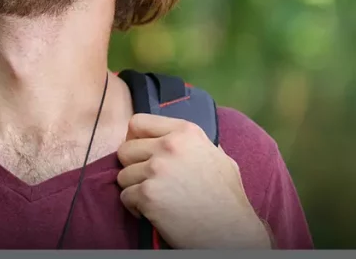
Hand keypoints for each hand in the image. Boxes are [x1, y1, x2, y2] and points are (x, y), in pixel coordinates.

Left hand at [116, 113, 272, 248]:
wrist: (231, 232)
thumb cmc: (227, 198)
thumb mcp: (219, 157)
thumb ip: (194, 144)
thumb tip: (173, 137)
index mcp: (186, 132)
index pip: (139, 123)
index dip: (134, 138)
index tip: (140, 152)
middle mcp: (169, 146)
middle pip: (125, 149)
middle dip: (133, 167)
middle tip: (149, 181)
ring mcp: (157, 169)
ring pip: (123, 175)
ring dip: (135, 188)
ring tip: (156, 198)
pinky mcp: (148, 194)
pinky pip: (125, 196)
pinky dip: (135, 207)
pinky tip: (154, 212)